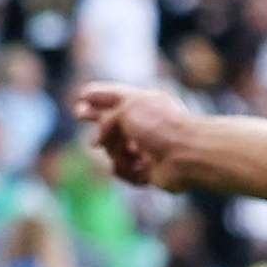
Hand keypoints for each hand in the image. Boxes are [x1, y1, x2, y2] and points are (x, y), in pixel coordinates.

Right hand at [71, 81, 197, 187]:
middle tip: (79, 114)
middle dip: (97, 121)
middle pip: (112, 123)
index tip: (81, 95)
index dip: (97, 96)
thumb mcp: (127, 110)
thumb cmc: (160, 126)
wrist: (188, 155)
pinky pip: (124, 171)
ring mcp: (146, 148)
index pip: (116, 97)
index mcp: (144, 104)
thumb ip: (106, 120)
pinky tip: (139, 169)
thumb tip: (96, 142)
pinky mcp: (148, 171)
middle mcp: (144, 124)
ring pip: (114, 151)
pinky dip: (127, 170)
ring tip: (131, 154)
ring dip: (117, 153)